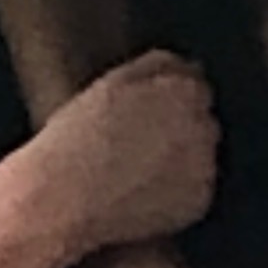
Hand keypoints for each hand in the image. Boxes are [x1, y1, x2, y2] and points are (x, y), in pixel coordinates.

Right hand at [10, 54, 217, 267]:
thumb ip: (155, 66)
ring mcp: (205, 166)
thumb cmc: (76, 142)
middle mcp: (203, 126)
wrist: (63, 202)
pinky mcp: (199, 201)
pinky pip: (194, 191)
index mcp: (183, 91)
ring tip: (132, 172)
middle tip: (134, 145)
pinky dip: (176, 193)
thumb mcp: (109, 84)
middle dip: (177, 129)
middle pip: (200, 122)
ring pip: (199, 157)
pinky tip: (140, 192)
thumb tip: (184, 65)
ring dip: (179, 160)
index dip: (167, 101)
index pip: (194, 87)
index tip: (145, 115)